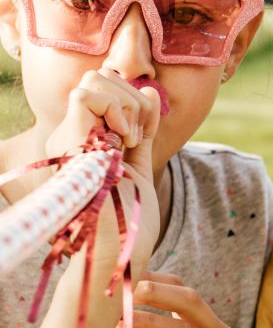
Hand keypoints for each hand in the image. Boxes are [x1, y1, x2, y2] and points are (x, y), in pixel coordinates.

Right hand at [48, 69, 160, 280]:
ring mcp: (68, 140)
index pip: (105, 91)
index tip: (145, 136)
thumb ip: (143, 130)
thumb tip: (149, 90)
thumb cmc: (131, 221)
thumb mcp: (140, 166)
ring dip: (128, 105)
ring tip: (133, 142)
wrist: (123, 249)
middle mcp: (72, 138)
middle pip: (99, 77)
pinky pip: (87, 95)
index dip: (134, 102)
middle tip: (140, 138)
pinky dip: (117, 109)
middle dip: (134, 98)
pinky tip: (125, 141)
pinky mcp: (70, 143)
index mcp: (86, 143)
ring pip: (94, 80)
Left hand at [122, 273, 236, 327]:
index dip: (155, 280)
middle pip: (192, 302)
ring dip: (149, 323)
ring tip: (119, 321)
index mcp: (209, 325)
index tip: (123, 277)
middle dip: (156, 292)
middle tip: (124, 290)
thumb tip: (108, 297)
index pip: (185, 291)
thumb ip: (134, 325)